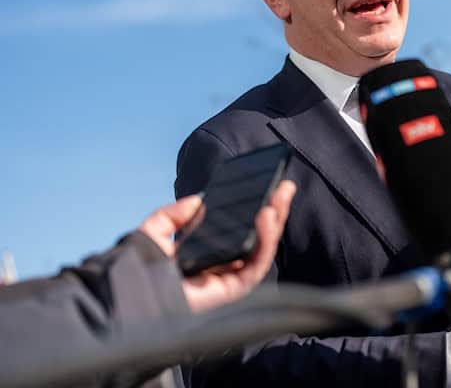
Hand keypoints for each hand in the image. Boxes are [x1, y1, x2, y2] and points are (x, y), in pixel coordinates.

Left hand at [138, 180, 295, 311]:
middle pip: (256, 237)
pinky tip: (266, 219)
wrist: (132, 295)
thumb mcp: (153, 231)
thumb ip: (172, 214)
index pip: (238, 230)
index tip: (266, 187)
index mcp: (207, 254)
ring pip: (262, 249)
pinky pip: (257, 265)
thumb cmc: (138, 271)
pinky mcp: (234, 290)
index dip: (253, 209)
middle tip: (285, 187)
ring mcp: (230, 279)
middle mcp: (222, 267)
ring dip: (275, 223)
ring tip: (278, 200)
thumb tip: (199, 200)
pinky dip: (265, 241)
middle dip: (274, 211)